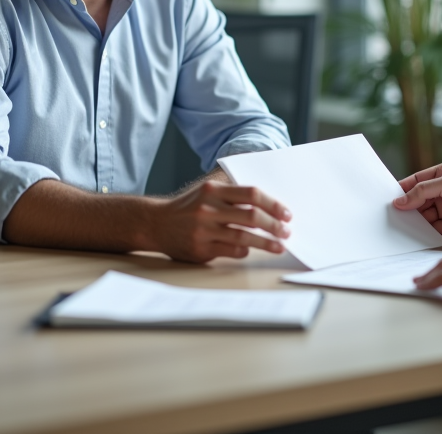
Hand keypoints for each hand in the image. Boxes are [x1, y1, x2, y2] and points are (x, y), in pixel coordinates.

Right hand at [155, 182, 291, 262]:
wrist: (155, 223)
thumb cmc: (188, 207)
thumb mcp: (207, 192)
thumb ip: (232, 195)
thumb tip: (268, 206)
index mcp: (213, 190)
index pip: (251, 194)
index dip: (273, 204)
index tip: (286, 214)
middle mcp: (208, 208)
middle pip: (251, 216)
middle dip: (274, 225)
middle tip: (286, 232)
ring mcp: (203, 230)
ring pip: (244, 237)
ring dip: (266, 243)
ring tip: (279, 246)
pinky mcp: (200, 248)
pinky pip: (231, 251)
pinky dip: (244, 251)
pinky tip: (250, 250)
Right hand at [393, 161, 441, 240]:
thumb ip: (423, 190)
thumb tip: (400, 200)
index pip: (416, 181)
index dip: (402, 190)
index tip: (388, 199)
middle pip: (417, 201)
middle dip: (409, 209)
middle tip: (396, 217)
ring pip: (423, 217)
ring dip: (419, 223)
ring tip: (413, 227)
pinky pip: (433, 230)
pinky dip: (429, 233)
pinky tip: (428, 234)